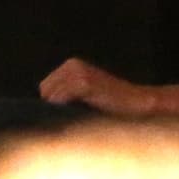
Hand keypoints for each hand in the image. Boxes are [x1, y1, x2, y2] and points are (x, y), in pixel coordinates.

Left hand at [39, 58, 154, 116]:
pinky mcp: (83, 82)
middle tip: (80, 113)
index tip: (75, 111)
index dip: (56, 104)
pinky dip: (67, 111)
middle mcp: (72, 65)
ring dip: (63, 111)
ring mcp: (77, 72)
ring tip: (85, 112)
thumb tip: (39, 110)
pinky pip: (59, 101)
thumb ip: (64, 95)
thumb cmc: (111, 107)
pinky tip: (86, 111)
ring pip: (50, 98)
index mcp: (71, 65)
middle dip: (57, 107)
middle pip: (45, 93)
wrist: (139, 105)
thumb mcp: (84, 95)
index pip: (45, 89)